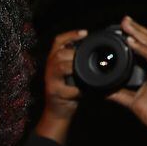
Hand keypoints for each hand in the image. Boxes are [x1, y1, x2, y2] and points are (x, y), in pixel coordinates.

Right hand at [35, 29, 85, 143]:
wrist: (57, 112)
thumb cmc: (68, 90)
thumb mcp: (72, 73)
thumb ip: (78, 61)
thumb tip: (97, 50)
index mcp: (54, 60)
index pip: (58, 41)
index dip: (71, 35)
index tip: (85, 33)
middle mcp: (49, 68)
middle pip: (59, 53)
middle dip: (74, 52)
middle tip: (88, 54)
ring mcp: (50, 81)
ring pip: (59, 67)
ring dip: (73, 67)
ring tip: (85, 70)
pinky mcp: (54, 93)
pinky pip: (67, 89)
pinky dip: (77, 90)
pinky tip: (85, 90)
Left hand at [109, 16, 146, 145]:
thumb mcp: (131, 100)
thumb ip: (119, 94)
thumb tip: (103, 91)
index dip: (144, 35)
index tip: (133, 26)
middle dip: (138, 28)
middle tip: (125, 19)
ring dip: (137, 32)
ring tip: (126, 24)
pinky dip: (140, 47)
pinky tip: (131, 41)